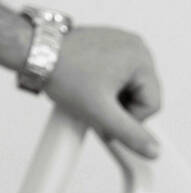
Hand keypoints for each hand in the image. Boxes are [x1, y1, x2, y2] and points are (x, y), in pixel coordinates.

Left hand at [47, 25, 161, 157]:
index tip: (106, 115)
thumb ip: (131, 134)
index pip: (152, 105)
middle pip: (143, 96)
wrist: (36, 53)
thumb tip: (153, 150)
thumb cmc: (63, 72)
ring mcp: (122, 43)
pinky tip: (90, 84)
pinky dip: (107, 85)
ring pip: (131, 88)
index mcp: (141, 58)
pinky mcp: (110, 44)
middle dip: (121, 107)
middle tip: (97, 104)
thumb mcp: (101, 112)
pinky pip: (120, 75)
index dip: (129, 119)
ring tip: (91, 93)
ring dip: (114, 98)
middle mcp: (135, 46)